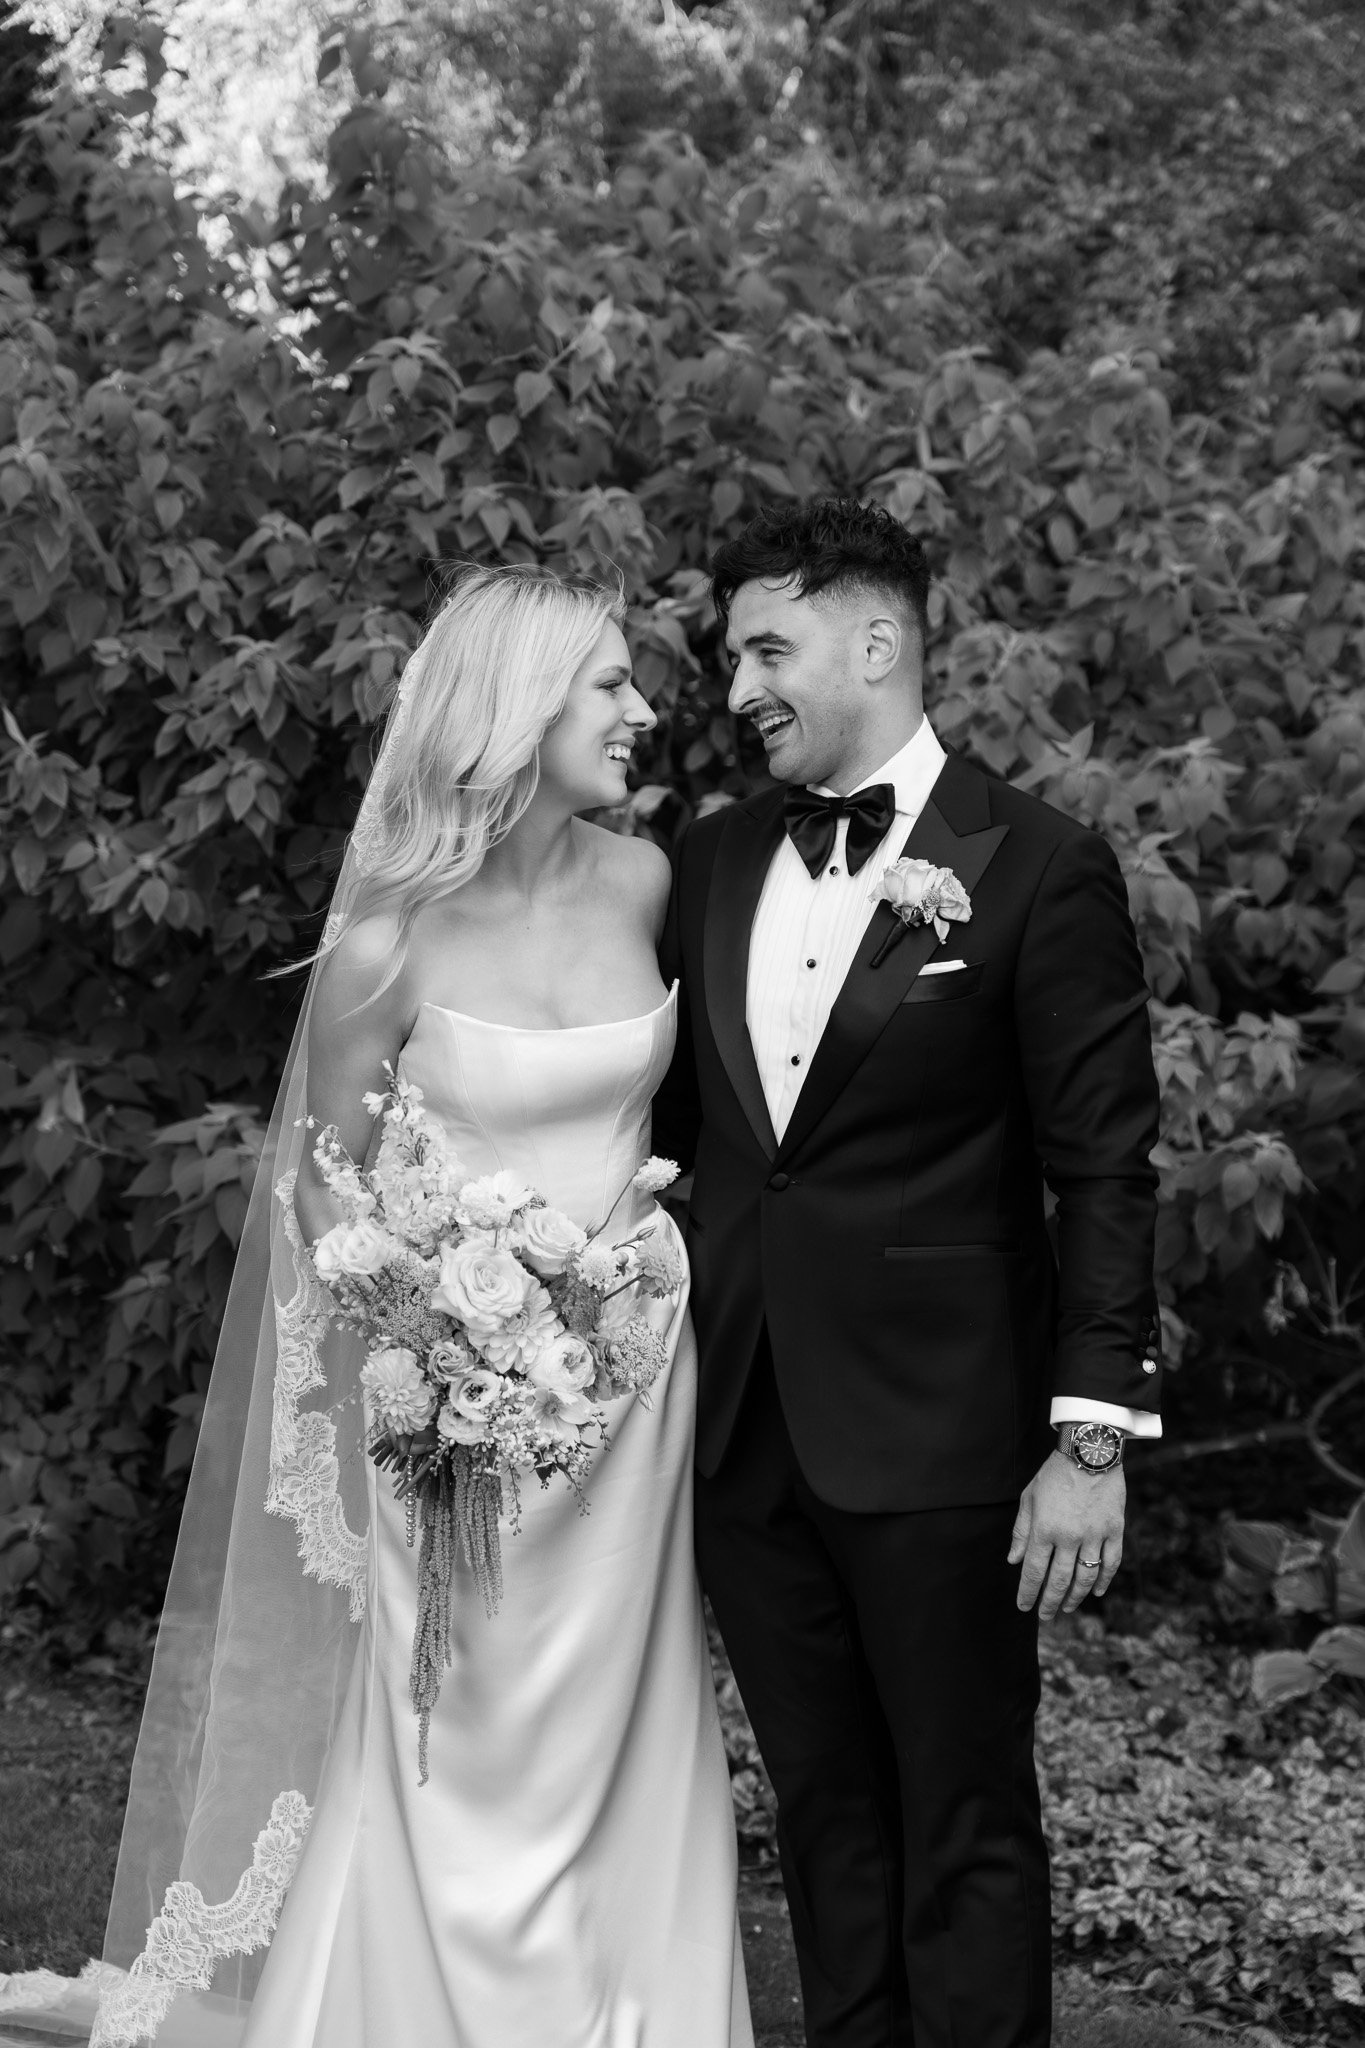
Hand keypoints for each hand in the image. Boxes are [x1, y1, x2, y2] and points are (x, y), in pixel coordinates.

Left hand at [1008, 1450, 1124, 1619]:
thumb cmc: (1054, 1473)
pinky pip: (1111, 1563)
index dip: (1028, 1593)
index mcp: (1044, 1529)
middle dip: (1050, 1603)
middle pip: (1059, 1580)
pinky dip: (1104, 1580)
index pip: (1034, 1571)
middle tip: (1045, 1616)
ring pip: (1086, 1577)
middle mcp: (1069, 1537)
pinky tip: (1097, 1591)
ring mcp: (1094, 1535)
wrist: (1089, 1451)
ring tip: (1067, 1607)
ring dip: (1076, 1596)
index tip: (1024, 1607)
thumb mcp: (1029, 1498)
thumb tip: (1014, 1561)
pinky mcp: (1114, 1530)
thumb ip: (1022, 1532)